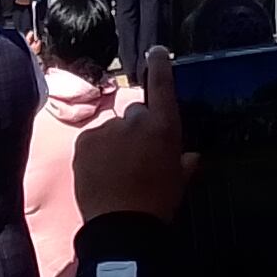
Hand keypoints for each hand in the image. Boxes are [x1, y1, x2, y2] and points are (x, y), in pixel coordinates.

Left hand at [68, 49, 191, 225]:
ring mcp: (108, 129)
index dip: (160, 66)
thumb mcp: (179, 183)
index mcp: (164, 127)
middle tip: (136, 157)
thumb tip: (192, 157)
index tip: (157, 50)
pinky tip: (101, 174)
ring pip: (112, 131)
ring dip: (114, 144)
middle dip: (136, 130)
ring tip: (116, 172)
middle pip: (136, 115)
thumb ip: (185, 164)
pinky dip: (96, 153)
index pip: (162, 87)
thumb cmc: (158, 203)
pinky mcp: (84, 141)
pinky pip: (93, 141)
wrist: (121, 225)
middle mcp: (136, 121)